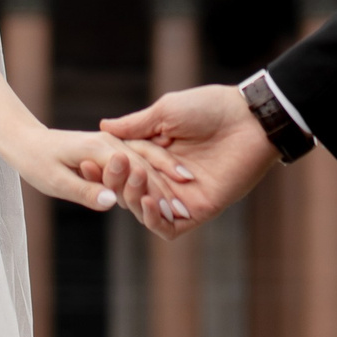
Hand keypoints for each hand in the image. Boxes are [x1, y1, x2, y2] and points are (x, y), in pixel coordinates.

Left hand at [5, 126, 172, 214]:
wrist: (25, 141)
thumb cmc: (36, 163)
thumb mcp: (55, 181)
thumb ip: (84, 190)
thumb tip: (111, 202)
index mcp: (99, 148)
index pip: (135, 170)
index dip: (153, 192)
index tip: (170, 213)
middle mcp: (110, 142)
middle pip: (146, 164)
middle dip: (166, 187)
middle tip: (184, 211)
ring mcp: (112, 142)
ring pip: (146, 158)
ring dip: (166, 177)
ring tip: (182, 198)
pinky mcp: (111, 147)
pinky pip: (138, 156)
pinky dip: (156, 168)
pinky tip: (168, 181)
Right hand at [101, 84, 276, 240]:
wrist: (249, 119)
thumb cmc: (210, 108)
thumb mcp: (167, 112)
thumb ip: (137, 126)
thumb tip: (103, 126)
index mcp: (154, 154)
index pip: (122, 169)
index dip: (104, 167)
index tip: (87, 161)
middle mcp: (164, 178)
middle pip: (129, 192)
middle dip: (118, 182)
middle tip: (117, 166)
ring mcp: (180, 196)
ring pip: (144, 211)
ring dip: (134, 198)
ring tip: (136, 177)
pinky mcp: (198, 210)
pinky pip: (168, 228)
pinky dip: (154, 219)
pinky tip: (149, 202)